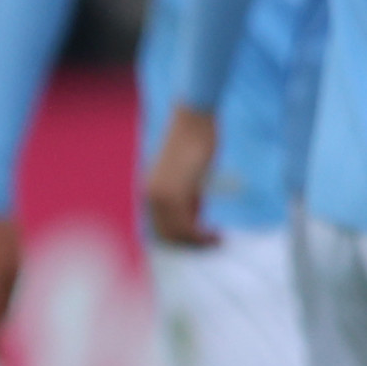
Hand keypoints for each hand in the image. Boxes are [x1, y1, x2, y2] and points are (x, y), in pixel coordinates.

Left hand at [142, 106, 223, 250]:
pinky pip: (186, 226)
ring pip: (176, 234)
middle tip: (211, 243)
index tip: (199, 241)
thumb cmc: (195, 143)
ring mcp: (160, 196)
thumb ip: (187, 198)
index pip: (158, 227)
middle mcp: (150, 196)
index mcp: (150, 191)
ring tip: (217, 240)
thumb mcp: (189, 177)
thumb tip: (193, 218)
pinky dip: (200, 236)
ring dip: (197, 243)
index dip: (178, 239)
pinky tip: (215, 234)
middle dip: (189, 244)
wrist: (194, 121)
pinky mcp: (175, 194)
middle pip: (166, 234)